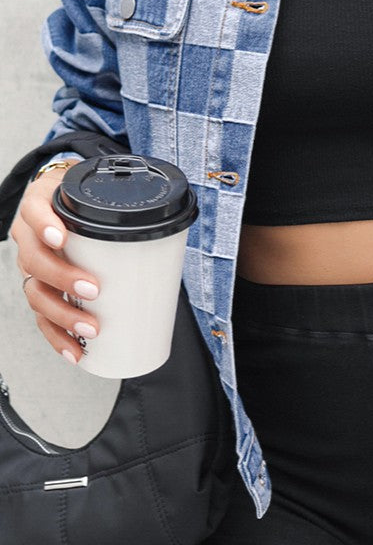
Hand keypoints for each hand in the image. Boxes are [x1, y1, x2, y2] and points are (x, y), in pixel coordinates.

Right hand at [10, 172, 100, 364]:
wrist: (67, 206)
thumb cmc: (84, 205)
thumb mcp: (95, 194)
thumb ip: (119, 206)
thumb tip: (170, 223)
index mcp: (42, 206)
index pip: (34, 211)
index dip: (44, 225)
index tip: (62, 238)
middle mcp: (30, 238)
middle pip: (34, 260)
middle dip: (62, 277)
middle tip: (92, 289)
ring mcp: (32, 267)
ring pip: (36, 293)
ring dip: (62, 315)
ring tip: (90, 327)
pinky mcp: (40, 290)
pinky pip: (42, 317)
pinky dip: (58, 337)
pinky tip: (75, 350)